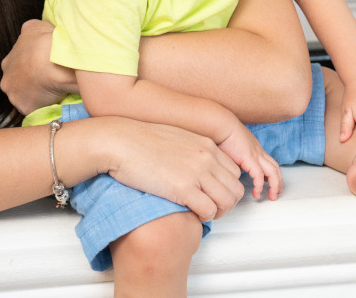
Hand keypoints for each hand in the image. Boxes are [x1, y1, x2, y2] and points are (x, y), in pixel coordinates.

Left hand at [0, 19, 76, 113]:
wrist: (52, 60)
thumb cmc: (44, 41)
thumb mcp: (34, 27)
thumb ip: (29, 33)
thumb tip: (32, 34)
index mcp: (8, 62)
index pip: (19, 67)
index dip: (32, 67)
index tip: (45, 67)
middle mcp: (6, 80)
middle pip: (19, 84)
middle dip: (32, 83)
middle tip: (50, 80)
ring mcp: (15, 96)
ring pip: (28, 97)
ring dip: (39, 95)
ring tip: (56, 90)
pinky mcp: (26, 108)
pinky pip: (38, 108)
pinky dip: (46, 105)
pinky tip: (58, 99)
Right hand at [106, 120, 244, 221]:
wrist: (120, 142)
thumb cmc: (141, 141)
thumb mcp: (177, 138)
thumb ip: (193, 151)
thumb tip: (196, 167)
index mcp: (207, 145)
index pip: (234, 172)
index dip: (227, 187)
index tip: (214, 195)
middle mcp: (207, 157)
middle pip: (235, 188)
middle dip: (227, 203)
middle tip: (212, 209)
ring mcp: (197, 172)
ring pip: (227, 201)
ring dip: (218, 212)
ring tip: (204, 214)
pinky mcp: (182, 188)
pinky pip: (209, 210)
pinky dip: (205, 216)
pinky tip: (193, 214)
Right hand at [216, 121, 282, 201]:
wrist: (221, 125)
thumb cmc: (221, 135)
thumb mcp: (230, 151)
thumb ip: (234, 161)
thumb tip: (231, 172)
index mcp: (254, 149)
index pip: (269, 163)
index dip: (272, 175)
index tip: (270, 184)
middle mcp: (258, 152)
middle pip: (275, 167)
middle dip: (278, 182)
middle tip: (276, 193)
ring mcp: (256, 154)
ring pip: (273, 171)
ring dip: (275, 185)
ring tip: (272, 196)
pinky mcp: (250, 158)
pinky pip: (259, 175)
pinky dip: (259, 185)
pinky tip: (256, 193)